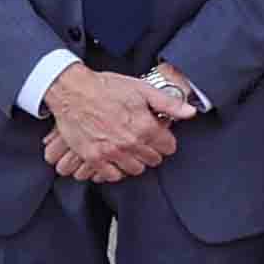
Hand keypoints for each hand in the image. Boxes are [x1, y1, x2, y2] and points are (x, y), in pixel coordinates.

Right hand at [39, 64, 177, 183]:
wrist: (73, 91)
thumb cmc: (107, 87)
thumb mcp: (143, 89)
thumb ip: (169, 104)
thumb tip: (190, 112)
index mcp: (145, 126)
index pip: (168, 147)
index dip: (166, 141)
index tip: (160, 136)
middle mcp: (130, 143)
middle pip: (153, 160)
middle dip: (152, 151)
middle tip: (145, 142)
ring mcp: (110, 152)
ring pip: (135, 170)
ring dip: (136, 162)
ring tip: (131, 150)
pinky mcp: (92, 157)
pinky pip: (111, 175)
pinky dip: (115, 170)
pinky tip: (115, 160)